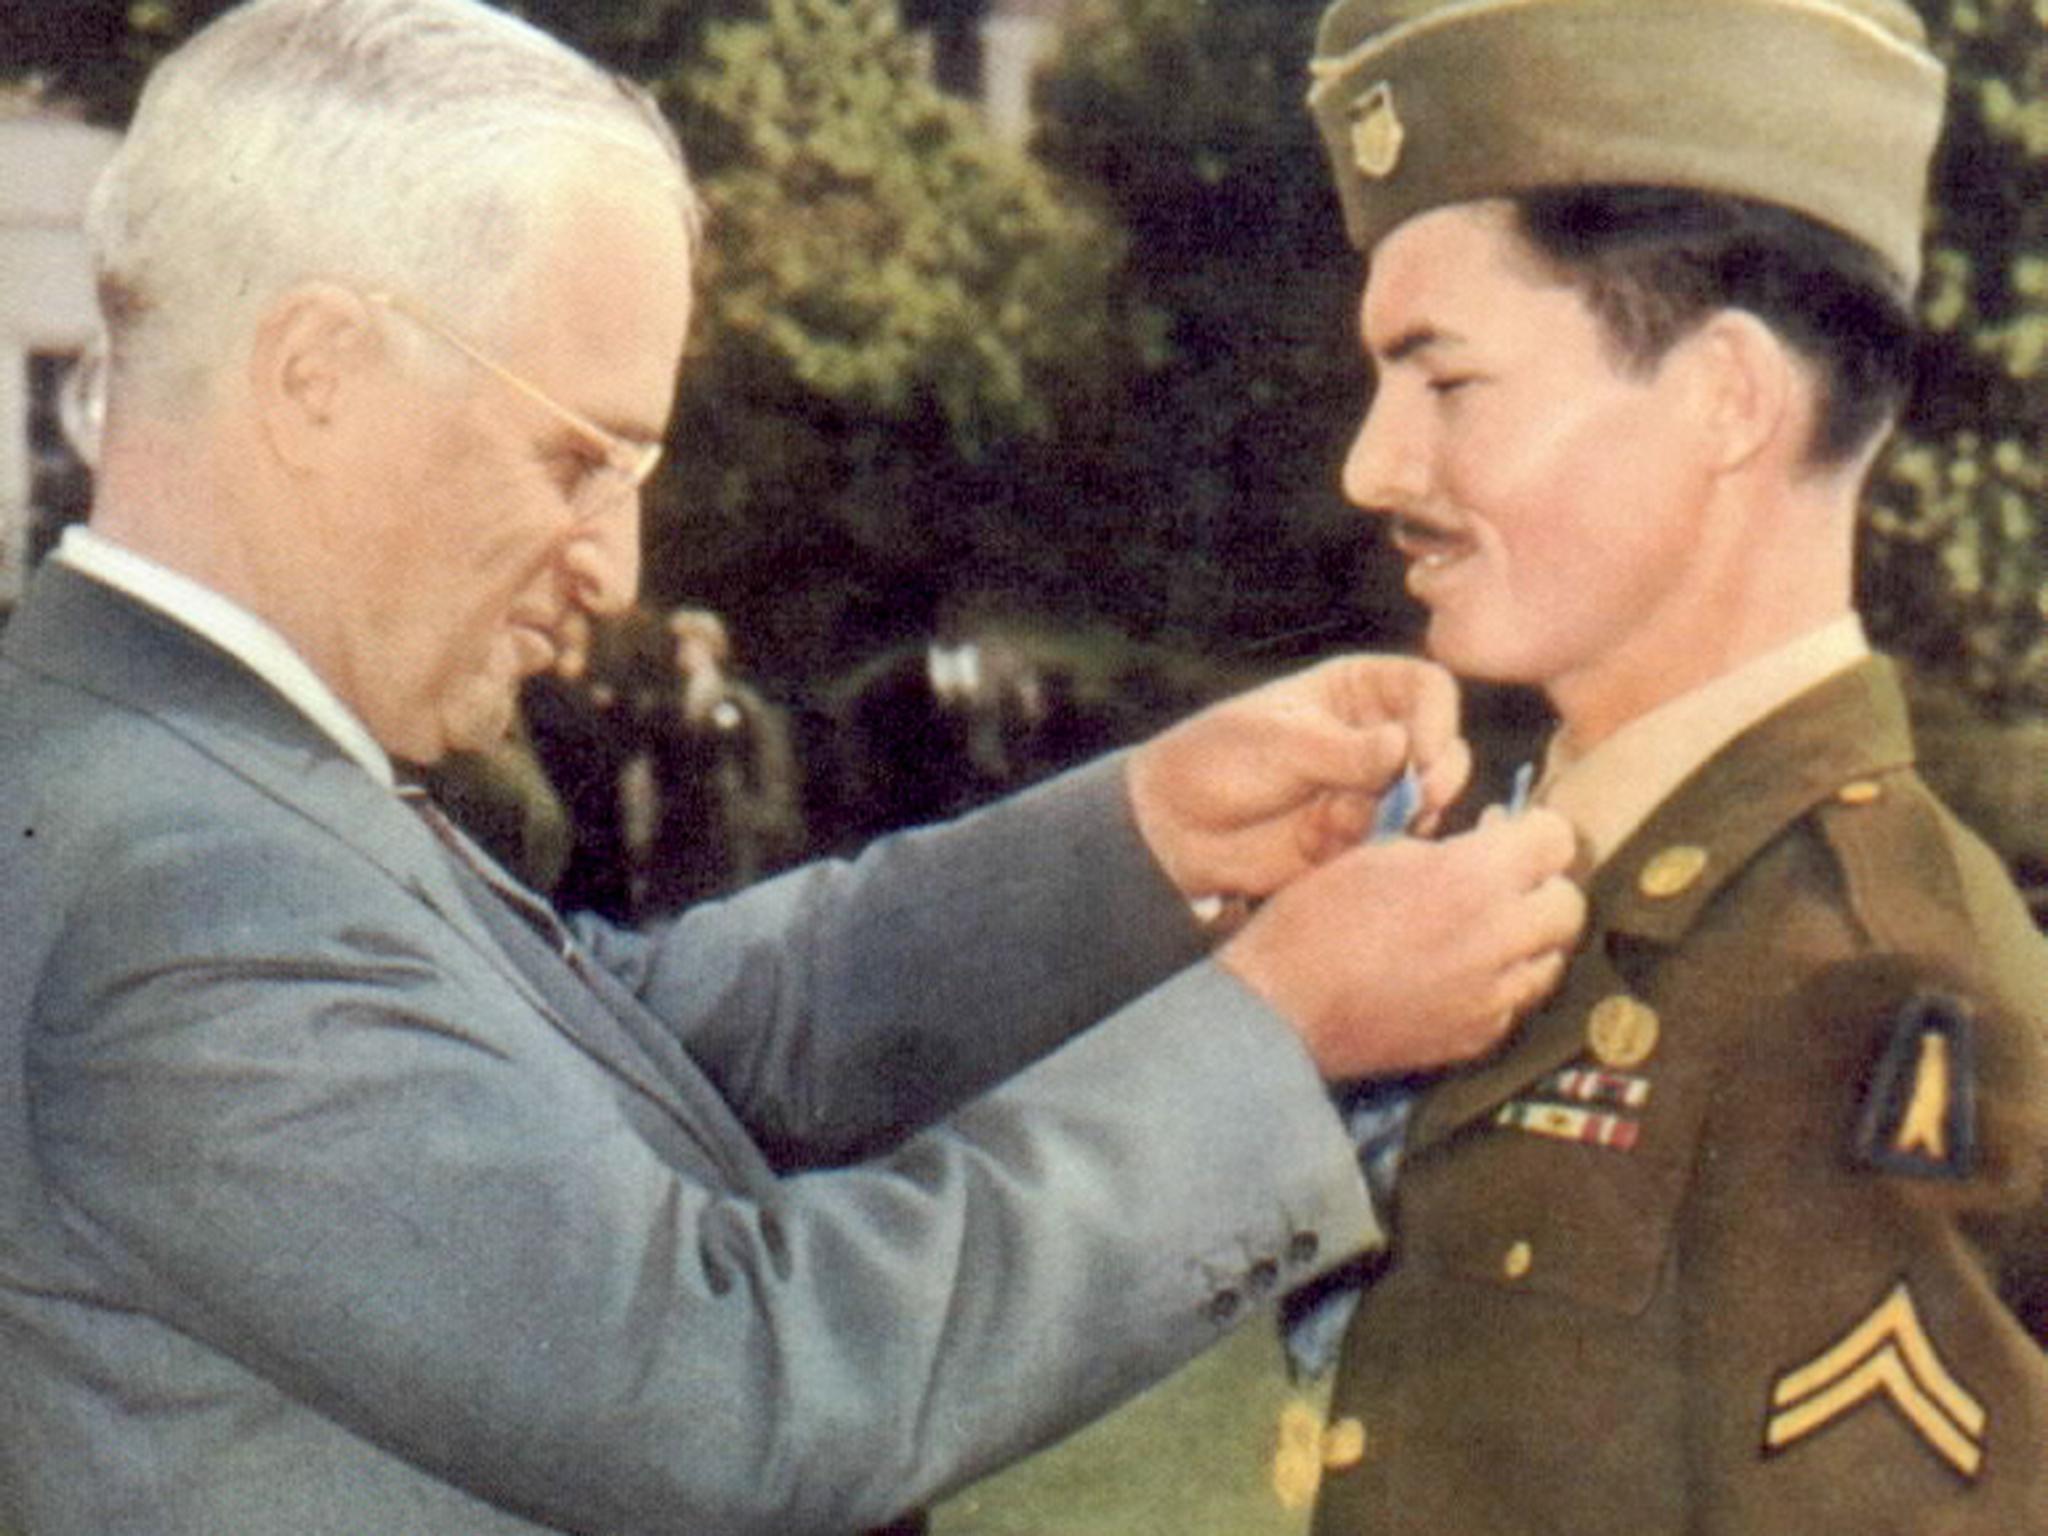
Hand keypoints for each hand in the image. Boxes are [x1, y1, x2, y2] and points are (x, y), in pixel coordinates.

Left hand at [1125, 656, 1471, 901]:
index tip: (1417, 755)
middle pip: (1445, 749)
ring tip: (1337, 822)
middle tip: (1415, 801)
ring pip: (1426, 804)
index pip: (1429, 689)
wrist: (1177, 828)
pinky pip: (1393, 845)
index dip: (1438, 719)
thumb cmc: (1219, 761)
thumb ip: (1343, 749)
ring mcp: (1371, 789)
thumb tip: (1403, 747)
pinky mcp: (1359, 837)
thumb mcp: (1279, 742)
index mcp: (1359, 691)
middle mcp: (1375, 737)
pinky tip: (1319, 844)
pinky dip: (1366, 847)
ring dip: (1395, 817)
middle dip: (1436, 777)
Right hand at [1218, 807, 1585, 1078]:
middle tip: (1503, 884)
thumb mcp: (1376, 853)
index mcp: (1472, 877)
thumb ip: (1445, 847)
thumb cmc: (1314, 922)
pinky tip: (1458, 976)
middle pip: (1570, 903)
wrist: (1281, 1008)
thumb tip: (1486, 843)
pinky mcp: (1477, 1037)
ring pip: (1552, 960)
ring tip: (1484, 932)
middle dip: (1542, 888)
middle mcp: (1498, 938)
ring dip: (1529, 940)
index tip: (1510, 836)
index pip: (1556, 839)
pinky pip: (1515, 1003)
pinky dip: (1499, 986)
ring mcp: (1493, 995)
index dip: (1534, 832)